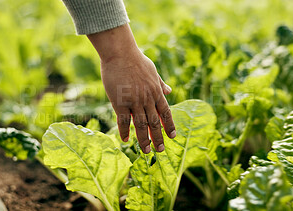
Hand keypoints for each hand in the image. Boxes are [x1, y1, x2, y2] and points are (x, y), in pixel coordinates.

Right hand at [87, 24, 175, 152]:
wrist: (120, 53)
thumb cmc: (136, 60)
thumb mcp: (153, 71)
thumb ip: (161, 84)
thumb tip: (170, 91)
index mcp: (156, 92)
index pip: (166, 113)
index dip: (169, 126)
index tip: (172, 137)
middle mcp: (147, 99)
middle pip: (155, 123)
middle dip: (158, 138)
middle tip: (160, 150)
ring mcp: (134, 101)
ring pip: (141, 125)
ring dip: (144, 139)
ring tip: (146, 151)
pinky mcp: (120, 102)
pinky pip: (123, 120)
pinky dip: (125, 131)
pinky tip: (126, 140)